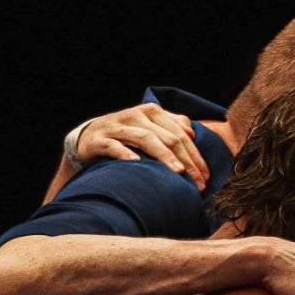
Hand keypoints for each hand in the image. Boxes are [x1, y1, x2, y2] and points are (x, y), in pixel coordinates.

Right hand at [75, 103, 209, 190]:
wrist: (88, 137)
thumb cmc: (127, 135)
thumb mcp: (150, 126)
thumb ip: (172, 126)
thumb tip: (192, 133)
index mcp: (152, 112)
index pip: (180, 134)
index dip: (196, 155)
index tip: (206, 177)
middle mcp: (136, 116)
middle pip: (168, 138)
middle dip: (187, 161)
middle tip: (198, 182)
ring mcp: (117, 127)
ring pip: (146, 139)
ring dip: (164, 156)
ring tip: (178, 172)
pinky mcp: (99, 140)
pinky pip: (114, 146)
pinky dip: (126, 153)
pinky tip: (137, 163)